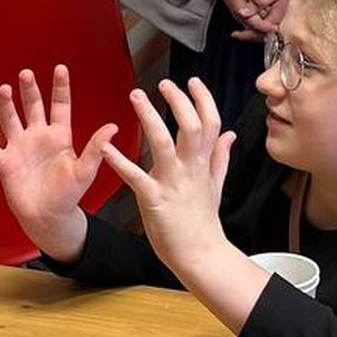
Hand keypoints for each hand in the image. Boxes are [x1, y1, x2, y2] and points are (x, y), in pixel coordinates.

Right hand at [0, 66, 118, 261]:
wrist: (49, 217)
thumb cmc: (69, 195)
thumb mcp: (85, 171)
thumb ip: (95, 148)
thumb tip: (113, 127)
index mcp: (59, 136)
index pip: (60, 105)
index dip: (60, 87)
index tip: (61, 68)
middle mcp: (38, 137)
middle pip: (32, 107)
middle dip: (30, 90)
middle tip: (26, 73)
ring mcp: (20, 148)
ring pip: (10, 120)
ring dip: (6, 106)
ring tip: (4, 89)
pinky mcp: (6, 164)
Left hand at [99, 78, 237, 279]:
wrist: (200, 255)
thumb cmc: (204, 221)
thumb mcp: (217, 184)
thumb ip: (221, 156)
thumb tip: (231, 133)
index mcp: (203, 163)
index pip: (211, 122)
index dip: (203, 99)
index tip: (192, 81)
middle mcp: (190, 169)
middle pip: (190, 126)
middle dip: (179, 101)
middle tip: (164, 83)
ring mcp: (172, 182)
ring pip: (163, 143)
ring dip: (149, 117)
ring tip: (136, 96)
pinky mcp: (154, 198)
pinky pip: (135, 175)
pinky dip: (120, 160)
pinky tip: (106, 147)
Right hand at [216, 0, 274, 38]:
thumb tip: (264, 3)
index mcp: (240, 10)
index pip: (254, 24)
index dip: (266, 27)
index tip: (275, 28)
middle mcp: (240, 16)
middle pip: (254, 30)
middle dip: (266, 32)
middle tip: (277, 29)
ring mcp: (242, 16)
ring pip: (254, 28)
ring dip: (264, 29)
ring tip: (275, 26)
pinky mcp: (244, 14)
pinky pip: (254, 23)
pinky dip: (262, 24)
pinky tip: (270, 19)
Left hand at [234, 0, 295, 42]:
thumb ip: (256, 4)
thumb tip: (242, 13)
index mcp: (276, 20)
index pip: (257, 31)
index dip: (245, 34)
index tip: (235, 34)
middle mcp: (282, 26)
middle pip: (262, 36)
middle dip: (249, 36)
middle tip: (237, 35)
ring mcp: (287, 26)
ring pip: (268, 33)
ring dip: (257, 32)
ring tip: (244, 31)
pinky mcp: (289, 22)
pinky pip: (274, 29)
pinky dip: (265, 27)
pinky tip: (259, 22)